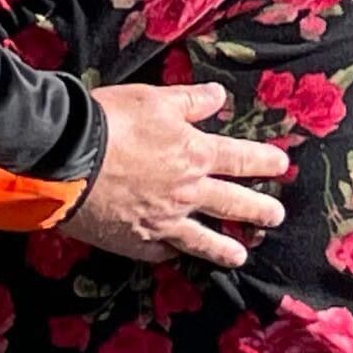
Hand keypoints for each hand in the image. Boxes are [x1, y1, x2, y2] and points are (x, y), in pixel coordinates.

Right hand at [64, 82, 290, 268]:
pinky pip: (163, 251)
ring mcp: (163, 222)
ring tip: (241, 256)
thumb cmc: (113, 121)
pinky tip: (180, 255)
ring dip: (224, 247)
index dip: (262, 161)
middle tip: (276, 217)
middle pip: (230, 203)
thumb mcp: (155, 99)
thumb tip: (219, 96)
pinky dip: (174, 253)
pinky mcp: (137, 242)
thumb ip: (190, 101)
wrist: (70, 160)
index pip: (239, 158)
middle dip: (257, 209)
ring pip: (202, 239)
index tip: (282, 166)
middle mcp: (185, 193)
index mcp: (194, 154)